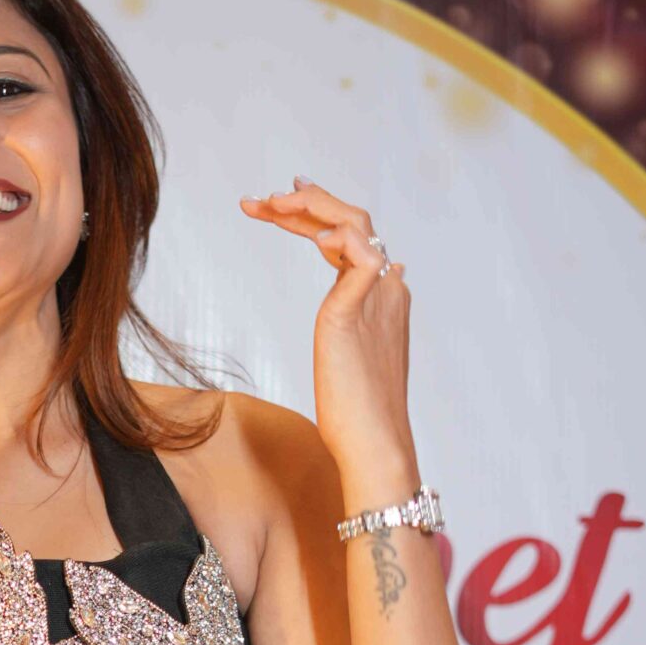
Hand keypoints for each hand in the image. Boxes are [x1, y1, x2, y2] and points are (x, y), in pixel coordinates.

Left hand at [240, 178, 414, 480]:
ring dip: (309, 207)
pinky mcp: (357, 312)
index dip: (314, 216)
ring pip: (354, 225)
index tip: (277, 205)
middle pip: (352, 221)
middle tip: (259, 200)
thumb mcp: (353, 351)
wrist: (372, 444)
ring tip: (269, 204)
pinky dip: (334, 237)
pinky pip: (358, 255)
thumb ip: (359, 314)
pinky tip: (308, 238)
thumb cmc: (355, 412)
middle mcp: (386, 288)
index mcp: (384, 295)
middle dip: (305, 203)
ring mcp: (377, 297)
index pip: (350, 238)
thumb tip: (375, 282)